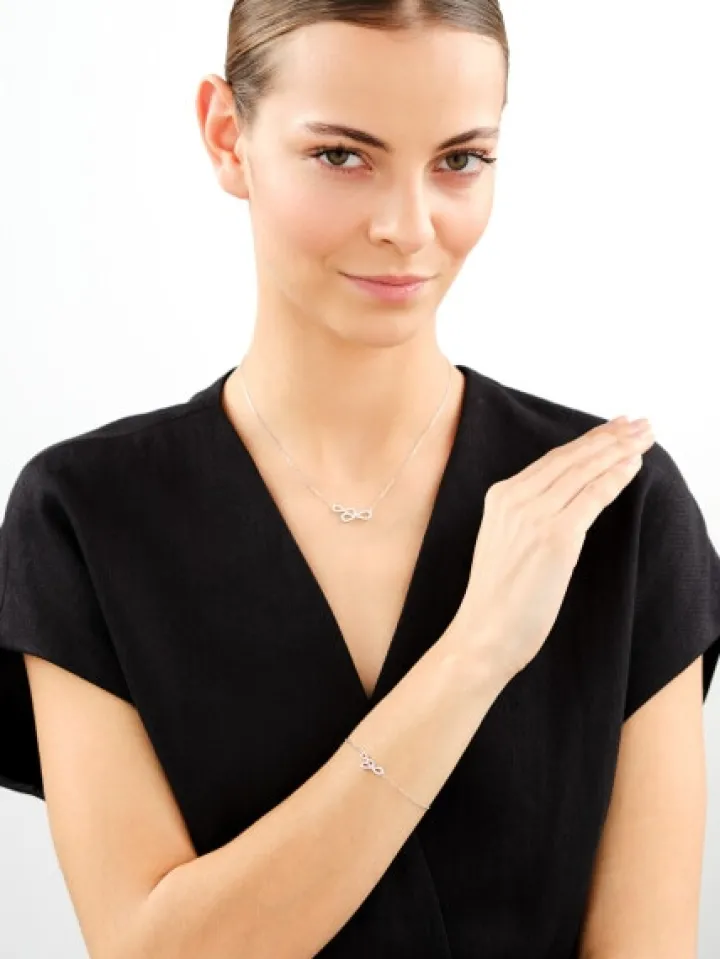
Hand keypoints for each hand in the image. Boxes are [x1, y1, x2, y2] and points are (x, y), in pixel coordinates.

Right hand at [453, 416, 655, 680]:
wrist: (484, 632)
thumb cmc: (497, 597)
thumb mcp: (505, 540)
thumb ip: (528, 514)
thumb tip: (571, 497)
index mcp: (499, 496)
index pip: (552, 459)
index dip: (587, 440)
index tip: (612, 427)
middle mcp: (514, 499)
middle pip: (571, 458)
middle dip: (609, 437)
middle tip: (639, 424)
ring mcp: (534, 516)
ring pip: (585, 472)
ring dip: (619, 451)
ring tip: (644, 438)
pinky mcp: (556, 538)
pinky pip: (593, 497)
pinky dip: (616, 478)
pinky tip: (634, 466)